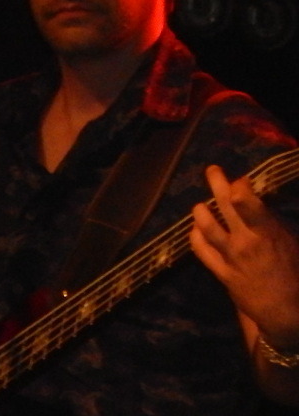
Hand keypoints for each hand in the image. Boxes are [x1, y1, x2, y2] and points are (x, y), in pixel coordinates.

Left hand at [190, 163, 298, 350]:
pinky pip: (201, 250)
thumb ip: (271, 224)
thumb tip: (255, 201)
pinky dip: (195, 236)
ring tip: (200, 203)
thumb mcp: (291, 245)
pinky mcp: (221, 272)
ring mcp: (230, 257)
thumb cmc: (295, 276)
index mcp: (268, 235)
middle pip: (225, 206)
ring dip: (201, 210)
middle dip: (218, 183)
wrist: (288, 313)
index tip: (240, 179)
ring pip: (207, 226)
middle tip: (213, 170)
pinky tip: (195, 229)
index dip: (241, 186)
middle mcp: (245, 242)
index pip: (249, 204)